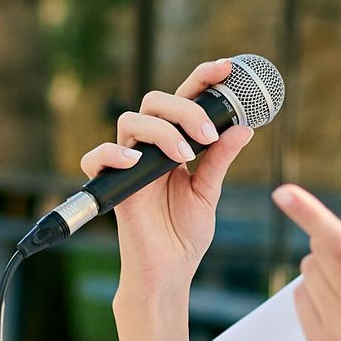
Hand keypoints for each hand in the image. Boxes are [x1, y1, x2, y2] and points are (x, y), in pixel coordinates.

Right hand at [80, 59, 254, 299]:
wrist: (169, 272)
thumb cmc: (184, 234)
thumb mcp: (208, 192)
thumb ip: (220, 160)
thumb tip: (244, 128)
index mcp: (175, 144)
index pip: (184, 100)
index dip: (201, 78)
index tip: (226, 68)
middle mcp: (150, 149)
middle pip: (154, 101)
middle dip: (183, 109)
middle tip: (207, 135)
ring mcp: (130, 165)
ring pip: (130, 121)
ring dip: (161, 131)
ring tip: (185, 157)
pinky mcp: (114, 187)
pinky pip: (96, 157)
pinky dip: (113, 154)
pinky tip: (138, 163)